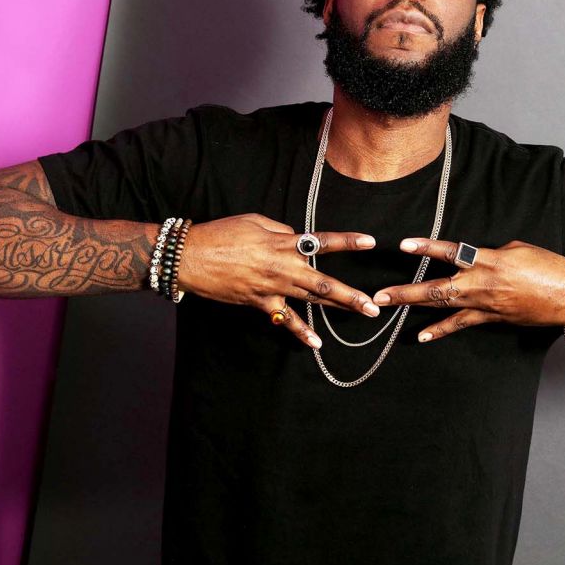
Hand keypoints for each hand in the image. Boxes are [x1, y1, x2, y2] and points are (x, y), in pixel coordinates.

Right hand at [177, 213, 379, 348]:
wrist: (191, 257)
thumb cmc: (221, 234)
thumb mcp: (254, 221)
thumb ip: (281, 229)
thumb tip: (297, 237)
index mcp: (282, 242)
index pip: (322, 242)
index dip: (348, 241)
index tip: (371, 242)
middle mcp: (282, 267)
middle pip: (324, 282)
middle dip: (351, 294)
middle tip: (374, 303)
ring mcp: (272, 288)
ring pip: (312, 300)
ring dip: (339, 308)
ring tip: (362, 314)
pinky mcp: (260, 303)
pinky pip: (284, 319)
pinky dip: (300, 332)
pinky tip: (316, 343)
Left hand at [372, 238, 564, 342]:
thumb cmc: (548, 266)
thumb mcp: (517, 248)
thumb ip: (489, 252)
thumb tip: (474, 256)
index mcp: (488, 259)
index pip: (451, 251)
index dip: (426, 248)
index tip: (403, 246)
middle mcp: (481, 282)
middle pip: (436, 287)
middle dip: (405, 291)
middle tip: (380, 295)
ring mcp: (485, 303)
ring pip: (442, 306)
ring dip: (413, 308)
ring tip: (388, 308)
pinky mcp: (492, 318)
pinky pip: (461, 324)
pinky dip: (441, 330)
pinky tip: (423, 336)